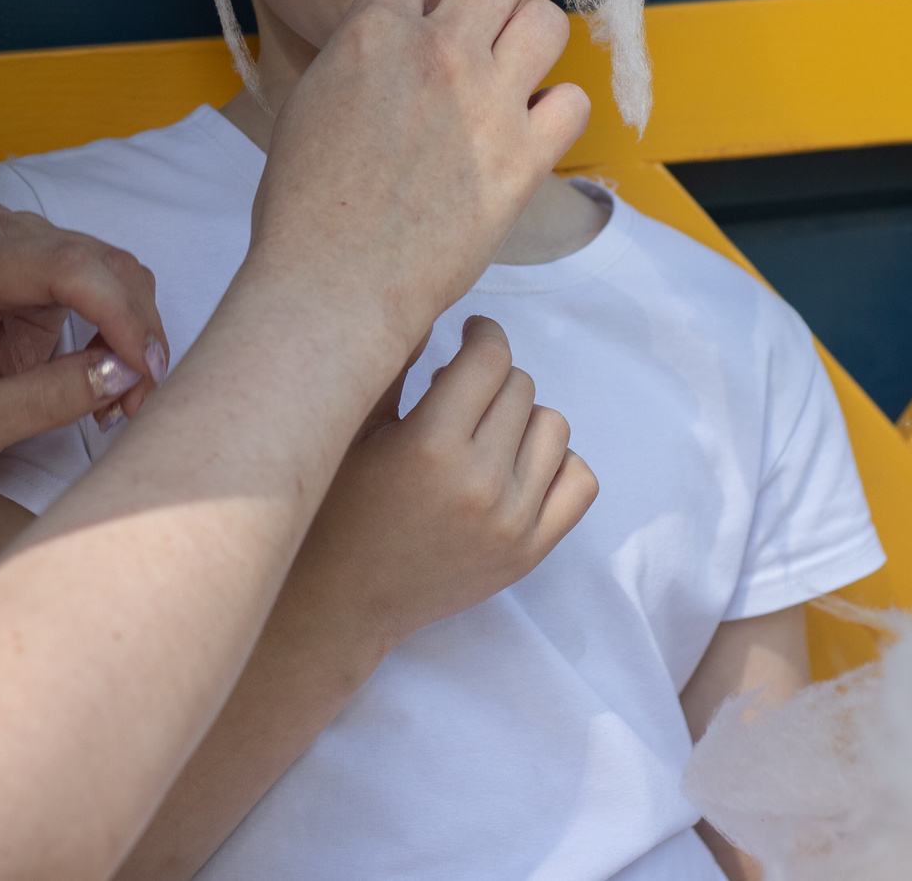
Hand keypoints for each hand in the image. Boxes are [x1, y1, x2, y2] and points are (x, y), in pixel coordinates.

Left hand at [0, 202, 166, 474]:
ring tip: (122, 398)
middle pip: (102, 265)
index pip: (67, 267)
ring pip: (117, 271)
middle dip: (136, 334)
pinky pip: (111, 280)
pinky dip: (126, 328)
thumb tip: (126, 371)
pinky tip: (110, 373)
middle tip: (138, 403)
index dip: (120, 315)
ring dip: (136, 334)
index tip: (145, 375)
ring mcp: (25, 236)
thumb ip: (50, 399)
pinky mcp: (48, 254)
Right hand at [249, 0, 592, 349]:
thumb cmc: (303, 206)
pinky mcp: (523, 158)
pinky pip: (572, 102)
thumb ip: (357, 56)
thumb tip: (385, 37)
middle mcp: (437, 52)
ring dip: (533, 39)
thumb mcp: (310, 103)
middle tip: (490, 16)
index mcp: (372, 33)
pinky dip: (554, 111)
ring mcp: (486, 103)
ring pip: (547, 23)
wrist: (333, 282)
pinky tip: (531, 128)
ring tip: (516, 68)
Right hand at [283, 316, 597, 650]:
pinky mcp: (528, 553)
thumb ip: (393, 366)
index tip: (469, 334)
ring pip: (554, 426)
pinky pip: (578, 481)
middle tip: (459, 391)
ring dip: (522, 416)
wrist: (338, 605)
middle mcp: (480, 484)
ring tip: (484, 429)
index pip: (488, 358)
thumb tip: (429, 307)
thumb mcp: (351, 432)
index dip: (481, 334)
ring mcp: (512, 523)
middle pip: (520, 387)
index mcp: (430, 447)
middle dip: (492, 377)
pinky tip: (516, 462)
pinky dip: (555, 462)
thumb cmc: (333, 511)